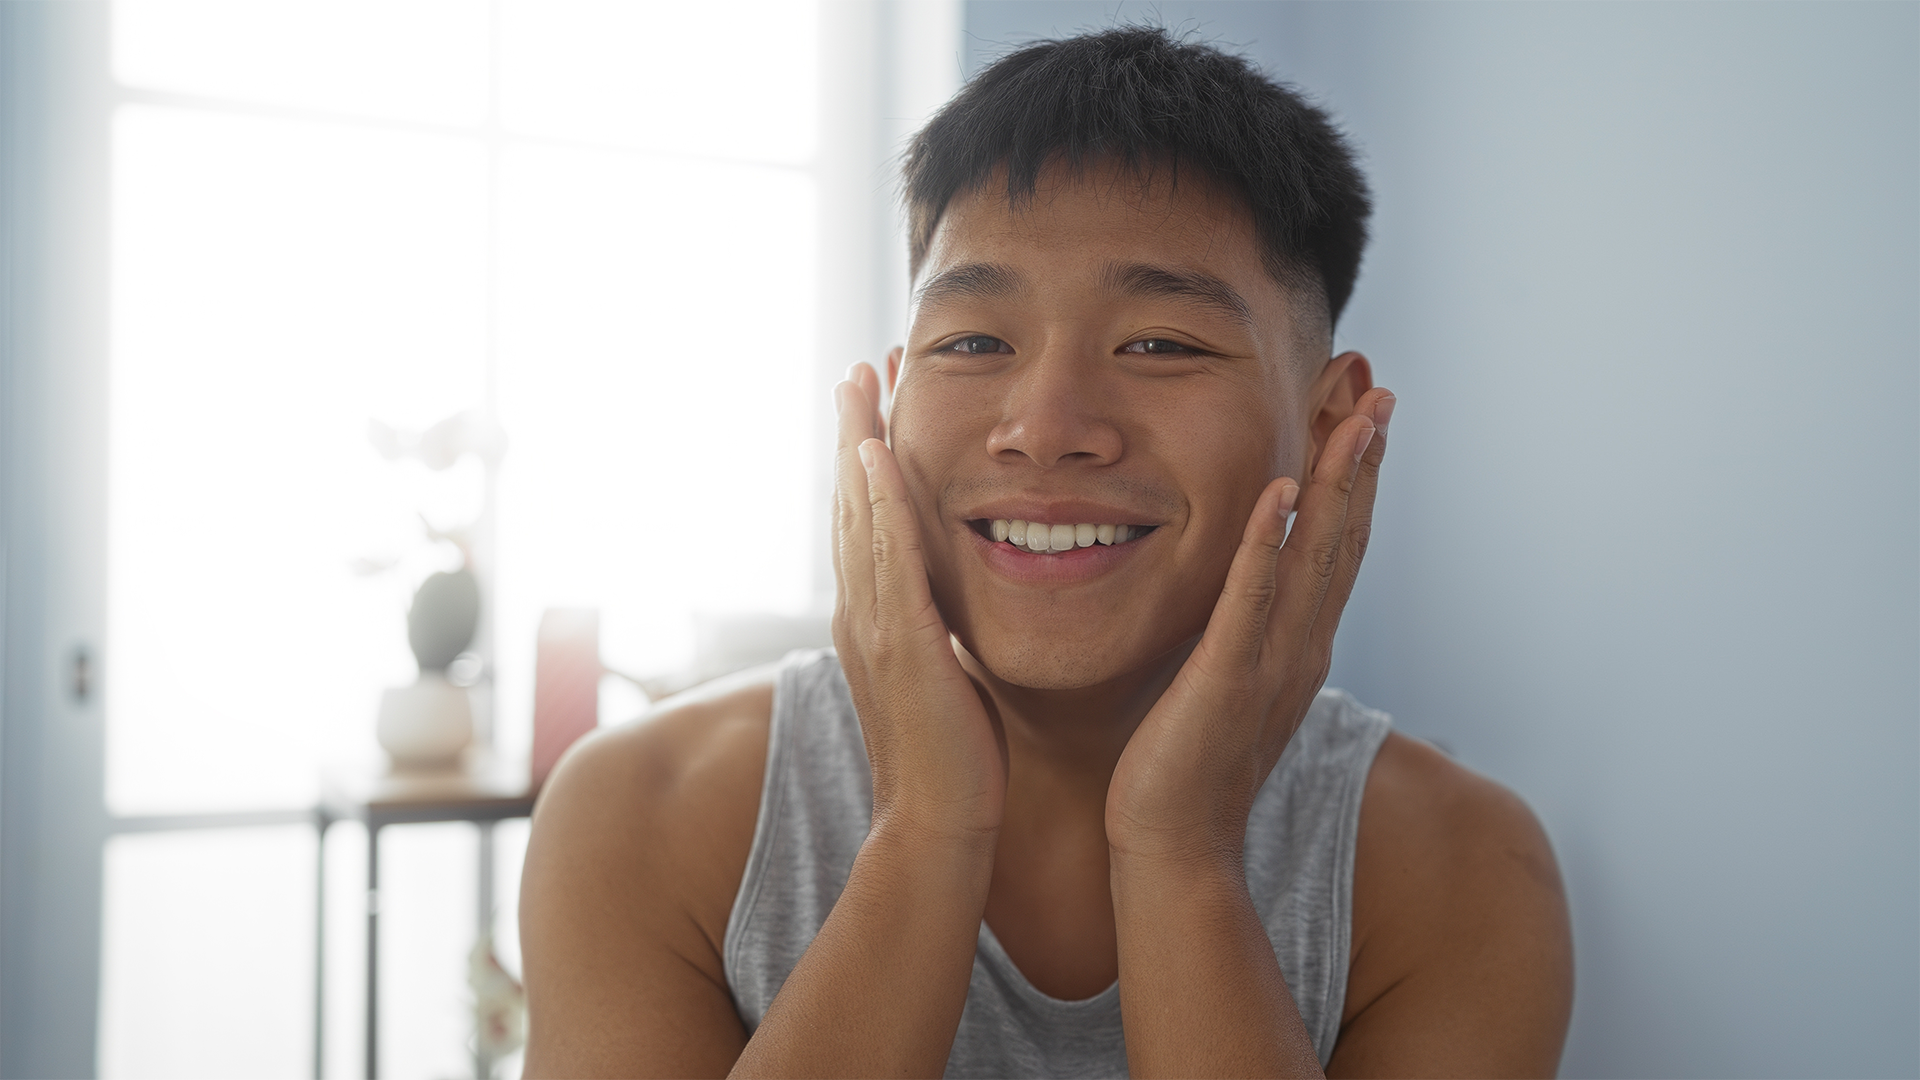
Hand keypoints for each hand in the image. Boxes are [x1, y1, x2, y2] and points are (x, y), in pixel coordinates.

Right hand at [832, 362, 1008, 845]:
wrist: (937, 824)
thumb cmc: (953, 760)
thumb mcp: (946, 676)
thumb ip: (941, 632)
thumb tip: (956, 606)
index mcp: (876, 617)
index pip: (869, 520)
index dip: (871, 457)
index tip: (883, 401)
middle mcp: (863, 611)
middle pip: (852, 501)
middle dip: (857, 429)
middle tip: (863, 365)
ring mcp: (875, 624)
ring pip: (860, 514)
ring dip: (862, 443)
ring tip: (863, 381)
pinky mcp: (901, 641)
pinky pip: (887, 556)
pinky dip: (880, 502)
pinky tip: (881, 454)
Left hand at [1106, 387, 1394, 864]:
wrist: (1173, 844)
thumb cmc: (1186, 763)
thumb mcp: (1225, 679)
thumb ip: (1240, 630)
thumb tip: (1238, 586)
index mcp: (1299, 643)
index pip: (1337, 546)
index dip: (1356, 479)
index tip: (1365, 413)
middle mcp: (1301, 646)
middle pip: (1345, 537)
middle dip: (1364, 461)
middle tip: (1381, 389)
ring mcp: (1271, 663)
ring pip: (1315, 557)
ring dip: (1337, 484)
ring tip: (1356, 417)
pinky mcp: (1227, 680)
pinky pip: (1251, 601)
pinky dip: (1268, 543)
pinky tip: (1279, 490)